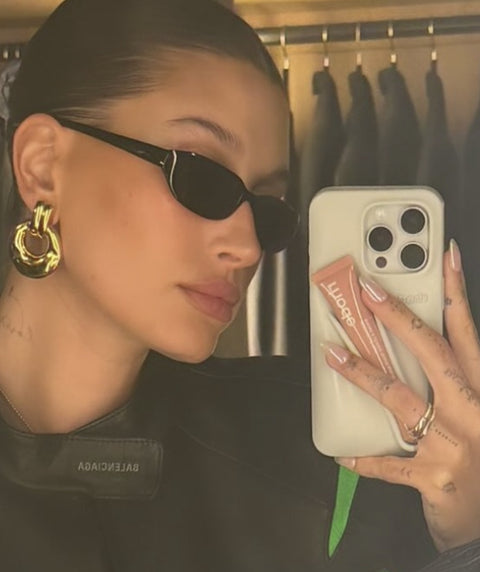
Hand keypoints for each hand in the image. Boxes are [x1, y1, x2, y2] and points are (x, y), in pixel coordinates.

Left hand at [324, 239, 479, 551]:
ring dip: (362, 373)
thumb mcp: (476, 413)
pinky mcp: (433, 477)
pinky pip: (389, 466)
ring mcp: (451, 444)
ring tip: (332, 354)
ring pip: (399, 398)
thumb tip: (421, 352)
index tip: (445, 257)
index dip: (456, 293)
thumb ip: (456, 384)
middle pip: (432, 352)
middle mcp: (470, 411)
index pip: (468, 333)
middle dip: (398, 318)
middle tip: (368, 291)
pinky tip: (342, 454)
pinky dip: (365, 460)